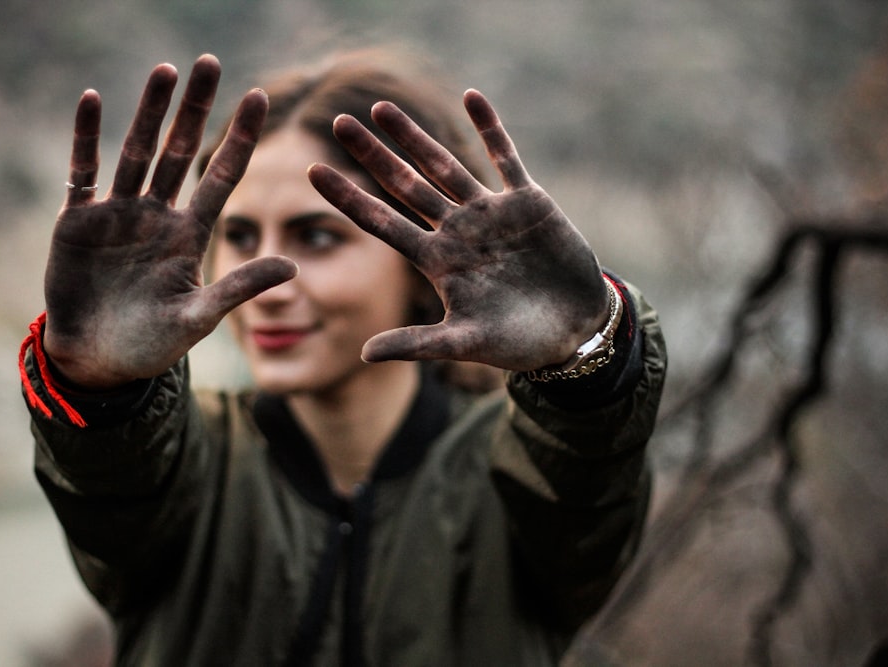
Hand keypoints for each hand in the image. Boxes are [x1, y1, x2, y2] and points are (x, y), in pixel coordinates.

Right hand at [43, 55, 296, 388]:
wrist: (98, 362)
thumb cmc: (152, 344)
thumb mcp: (201, 317)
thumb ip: (240, 288)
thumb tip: (294, 265)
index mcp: (190, 234)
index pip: (221, 176)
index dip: (240, 138)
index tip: (260, 96)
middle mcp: (158, 215)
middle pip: (180, 151)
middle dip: (195, 108)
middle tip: (209, 62)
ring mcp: (118, 214)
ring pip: (138, 152)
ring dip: (149, 112)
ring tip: (165, 70)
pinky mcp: (79, 222)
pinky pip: (83, 173)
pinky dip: (86, 138)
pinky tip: (92, 100)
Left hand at [308, 89, 607, 370]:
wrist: (575, 330)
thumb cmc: (519, 342)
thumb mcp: (465, 343)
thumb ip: (417, 344)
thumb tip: (362, 354)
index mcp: (437, 262)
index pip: (382, 222)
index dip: (349, 197)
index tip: (313, 172)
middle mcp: (456, 231)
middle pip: (404, 185)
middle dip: (373, 154)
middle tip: (338, 122)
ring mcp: (490, 214)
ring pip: (445, 165)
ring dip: (415, 137)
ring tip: (382, 108)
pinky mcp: (528, 202)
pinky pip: (505, 157)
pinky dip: (490, 128)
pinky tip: (471, 97)